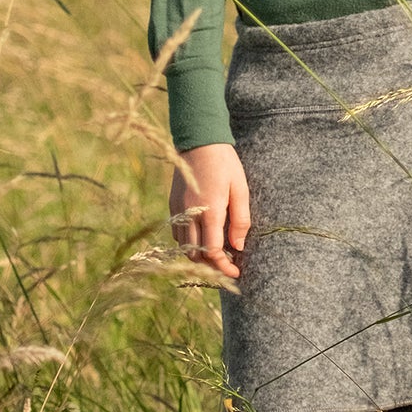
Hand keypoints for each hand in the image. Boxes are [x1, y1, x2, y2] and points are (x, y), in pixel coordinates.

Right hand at [169, 144, 249, 279]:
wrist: (198, 140)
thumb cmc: (224, 163)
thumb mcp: (240, 189)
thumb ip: (240, 220)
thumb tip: (238, 247)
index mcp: (209, 210)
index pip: (212, 252)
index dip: (224, 267)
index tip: (236, 272)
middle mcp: (189, 213)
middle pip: (195, 255)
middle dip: (211, 266)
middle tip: (227, 264)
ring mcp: (177, 209)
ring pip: (183, 246)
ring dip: (198, 254)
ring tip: (216, 252)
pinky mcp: (172, 204)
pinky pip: (177, 232)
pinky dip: (189, 242)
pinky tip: (202, 236)